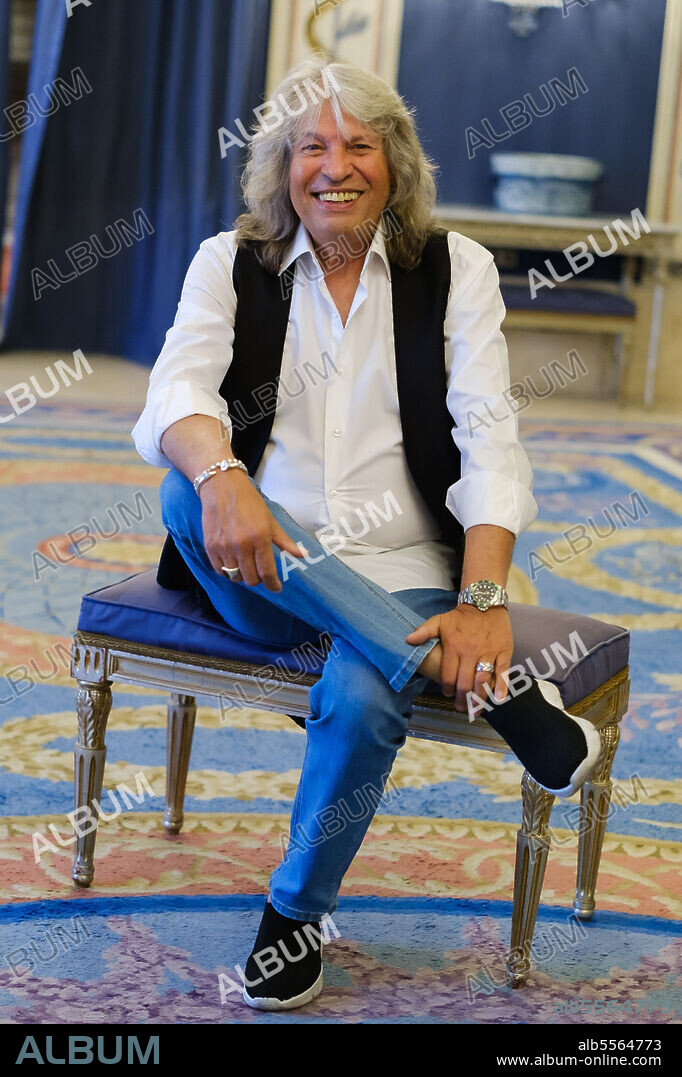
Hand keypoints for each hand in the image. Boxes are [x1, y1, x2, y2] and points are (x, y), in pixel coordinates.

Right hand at [199, 470, 305, 590]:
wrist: (222, 486)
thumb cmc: (249, 502)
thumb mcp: (271, 520)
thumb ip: (285, 541)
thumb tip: (303, 555)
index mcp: (260, 538)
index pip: (267, 571)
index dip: (273, 584)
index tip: (276, 588)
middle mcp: (241, 545)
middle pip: (251, 579)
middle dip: (258, 579)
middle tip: (260, 572)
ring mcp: (224, 547)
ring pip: (234, 577)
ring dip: (242, 575)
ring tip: (245, 566)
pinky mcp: (210, 546)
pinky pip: (219, 570)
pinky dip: (227, 571)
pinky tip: (232, 562)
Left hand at [406, 605, 513, 711]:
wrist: (485, 602)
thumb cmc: (461, 616)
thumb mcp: (439, 620)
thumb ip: (423, 632)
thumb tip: (408, 641)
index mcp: (453, 647)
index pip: (448, 675)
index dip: (448, 688)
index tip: (448, 694)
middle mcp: (470, 652)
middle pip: (465, 682)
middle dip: (462, 699)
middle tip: (461, 708)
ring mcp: (488, 652)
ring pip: (482, 680)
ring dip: (478, 698)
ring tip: (475, 711)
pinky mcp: (503, 651)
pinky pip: (503, 671)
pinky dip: (501, 686)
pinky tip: (498, 698)